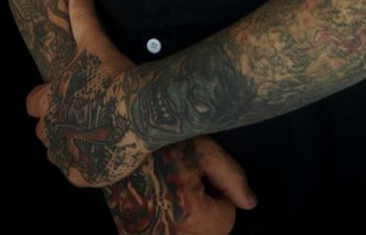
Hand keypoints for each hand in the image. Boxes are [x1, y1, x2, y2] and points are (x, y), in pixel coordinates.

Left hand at [26, 0, 148, 186]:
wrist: (136, 109)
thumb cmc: (113, 74)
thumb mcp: (94, 41)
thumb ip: (82, 17)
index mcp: (49, 100)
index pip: (33, 103)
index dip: (45, 99)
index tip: (61, 95)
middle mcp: (51, 130)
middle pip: (43, 131)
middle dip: (56, 124)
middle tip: (82, 114)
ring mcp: (67, 154)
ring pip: (57, 153)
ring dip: (69, 145)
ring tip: (93, 135)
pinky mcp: (84, 174)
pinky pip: (77, 174)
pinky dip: (87, 167)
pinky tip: (102, 156)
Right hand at [105, 136, 257, 234]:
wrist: (115, 141)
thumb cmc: (163, 140)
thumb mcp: (204, 148)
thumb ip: (232, 177)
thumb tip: (250, 204)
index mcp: (189, 214)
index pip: (226, 221)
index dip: (220, 195)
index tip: (204, 175)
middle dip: (207, 212)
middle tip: (189, 182)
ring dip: (188, 221)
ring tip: (174, 192)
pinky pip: (163, 234)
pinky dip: (167, 225)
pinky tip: (158, 202)